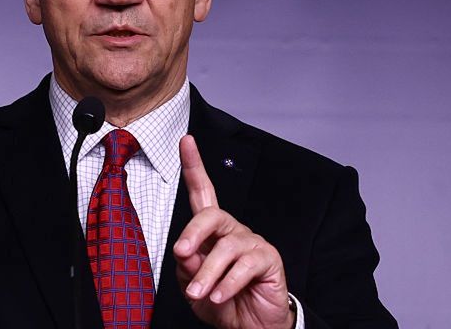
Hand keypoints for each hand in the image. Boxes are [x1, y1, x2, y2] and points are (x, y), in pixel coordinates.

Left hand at [174, 135, 294, 328]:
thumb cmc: (220, 302)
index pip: (202, 192)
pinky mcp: (269, 260)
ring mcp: (253, 243)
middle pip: (212, 215)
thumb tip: (185, 252)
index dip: (194, 165)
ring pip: (226, 247)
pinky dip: (228, 284)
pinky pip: (245, 266)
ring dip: (208, 274)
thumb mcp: (193, 284)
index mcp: (212, 231)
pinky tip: (219, 297)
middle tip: (181, 253)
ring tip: (200, 294)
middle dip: (193, 233)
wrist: (250, 327)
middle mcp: (233, 231)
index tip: (185, 140)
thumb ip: (187, 267)